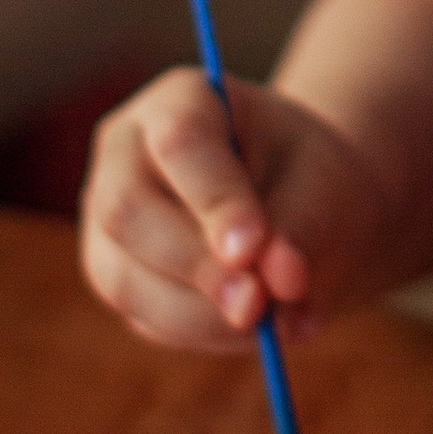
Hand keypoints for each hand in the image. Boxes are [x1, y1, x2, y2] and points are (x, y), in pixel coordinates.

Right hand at [79, 65, 409, 352]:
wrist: (304, 210)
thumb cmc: (310, 180)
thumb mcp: (325, 186)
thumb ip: (302, 228)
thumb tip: (277, 287)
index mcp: (180, 100)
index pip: (179, 141)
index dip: (212, 198)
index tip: (252, 249)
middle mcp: (124, 154)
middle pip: (127, 209)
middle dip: (195, 266)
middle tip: (259, 306)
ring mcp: (107, 220)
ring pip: (125, 277)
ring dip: (201, 313)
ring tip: (274, 321)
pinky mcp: (118, 277)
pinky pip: (146, 319)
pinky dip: (204, 333)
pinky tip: (254, 326)